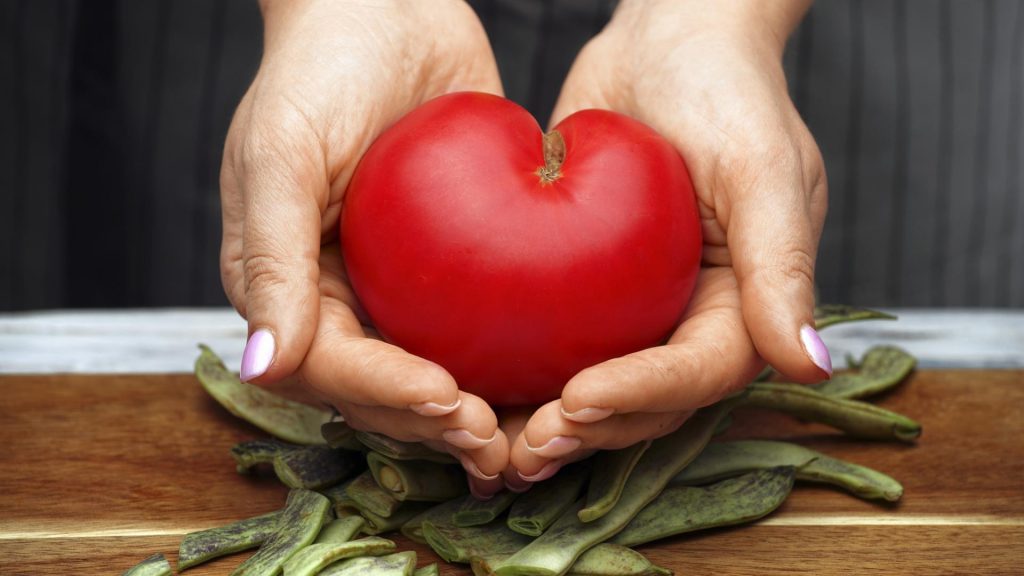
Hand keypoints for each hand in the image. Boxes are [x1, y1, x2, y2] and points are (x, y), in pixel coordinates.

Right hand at [220, 0, 507, 497]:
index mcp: (282, 285)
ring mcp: (391, 289)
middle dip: (432, 422)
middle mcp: (333, 299)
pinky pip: (470, 330)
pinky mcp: (445, 271)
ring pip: (426, 374)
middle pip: (377, 389)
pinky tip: (548, 384)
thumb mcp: (281, 153)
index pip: (326, 364)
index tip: (448, 400)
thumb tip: (261, 365)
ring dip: (471, 414)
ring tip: (524, 436)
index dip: (383, 393)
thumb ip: (270, 258)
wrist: (388, 9)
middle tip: (496, 438)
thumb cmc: (320, 70)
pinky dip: (502, 365)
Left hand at [508, 0, 829, 483]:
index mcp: (746, 304)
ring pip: (596, 387)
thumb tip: (813, 367)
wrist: (667, 42)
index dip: (642, 396)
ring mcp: (638, 309)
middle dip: (588, 430)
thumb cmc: (725, 88)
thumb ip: (783, 267)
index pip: (699, 373)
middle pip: (646, 400)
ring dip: (547, 424)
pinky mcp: (588, 291)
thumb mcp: (762, 168)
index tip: (577, 401)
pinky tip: (467, 393)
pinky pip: (555, 342)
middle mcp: (692, 318)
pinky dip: (518, 375)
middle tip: (524, 447)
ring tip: (489, 446)